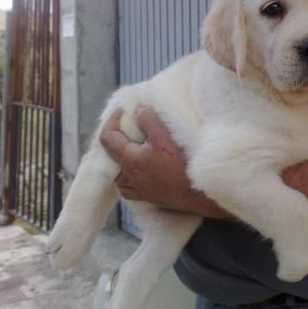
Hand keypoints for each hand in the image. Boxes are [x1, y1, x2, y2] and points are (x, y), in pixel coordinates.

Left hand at [99, 106, 228, 217]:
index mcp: (131, 160)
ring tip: (137, 145)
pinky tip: (140, 167)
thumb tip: (137, 111)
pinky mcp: (146, 197)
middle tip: (133, 126)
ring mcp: (137, 189)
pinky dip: (128, 172)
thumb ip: (149, 121)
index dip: (113, 120)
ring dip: (123, 155)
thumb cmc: (185, 166)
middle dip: (119, 136)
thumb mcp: (168, 137)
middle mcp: (129, 177)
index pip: (107, 137)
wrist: (200, 194)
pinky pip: (127, 185)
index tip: (125, 111)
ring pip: (118, 170)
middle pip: (111, 153)